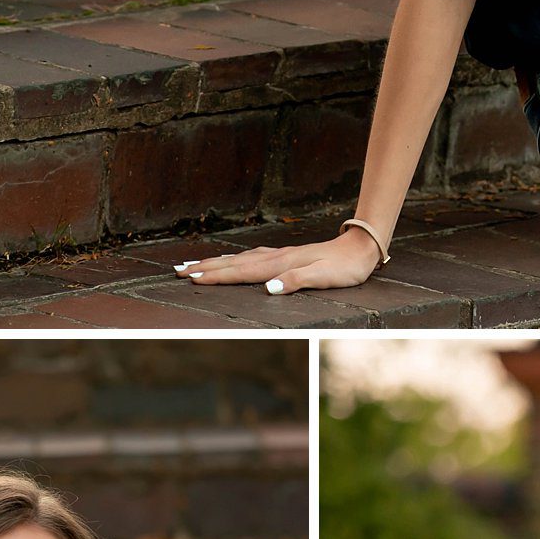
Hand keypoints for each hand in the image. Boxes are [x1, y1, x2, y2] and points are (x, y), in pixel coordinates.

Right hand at [174, 226, 385, 294]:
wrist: (360, 249)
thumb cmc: (344, 268)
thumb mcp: (323, 278)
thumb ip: (295, 282)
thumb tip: (268, 289)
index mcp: (280, 265)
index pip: (241, 272)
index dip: (216, 276)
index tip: (192, 278)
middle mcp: (275, 258)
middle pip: (233, 263)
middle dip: (205, 267)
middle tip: (178, 271)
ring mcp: (279, 255)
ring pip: (240, 259)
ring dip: (216, 262)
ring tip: (193, 265)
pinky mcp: (285, 256)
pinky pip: (251, 258)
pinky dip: (235, 260)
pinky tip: (230, 260)